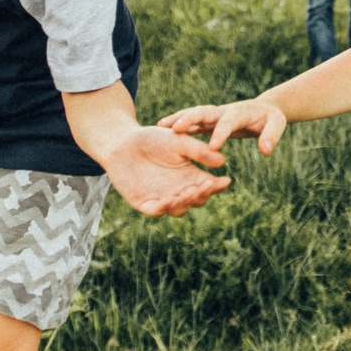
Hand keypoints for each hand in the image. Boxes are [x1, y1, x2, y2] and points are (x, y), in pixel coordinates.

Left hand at [96, 126, 230, 216]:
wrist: (124, 142)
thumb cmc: (154, 139)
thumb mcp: (179, 142)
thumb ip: (198, 152)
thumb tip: (222, 162)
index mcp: (191, 177)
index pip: (208, 186)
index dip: (217, 186)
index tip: (226, 181)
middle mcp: (179, 190)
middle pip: (196, 200)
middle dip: (201, 195)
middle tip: (203, 186)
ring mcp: (162, 198)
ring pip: (178, 209)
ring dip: (184, 204)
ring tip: (186, 194)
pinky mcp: (144, 203)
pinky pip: (155, 211)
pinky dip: (162, 208)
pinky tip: (168, 201)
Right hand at [160, 98, 290, 155]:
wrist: (263, 109)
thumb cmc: (271, 117)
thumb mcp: (277, 123)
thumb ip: (271, 136)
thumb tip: (265, 150)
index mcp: (238, 113)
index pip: (228, 122)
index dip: (221, 133)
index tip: (213, 148)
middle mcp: (222, 112)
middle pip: (203, 111)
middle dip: (189, 118)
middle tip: (175, 129)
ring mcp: (212, 115)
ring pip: (192, 115)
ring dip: (177, 120)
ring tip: (160, 126)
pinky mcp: (207, 121)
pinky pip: (190, 122)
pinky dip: (177, 124)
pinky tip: (162, 130)